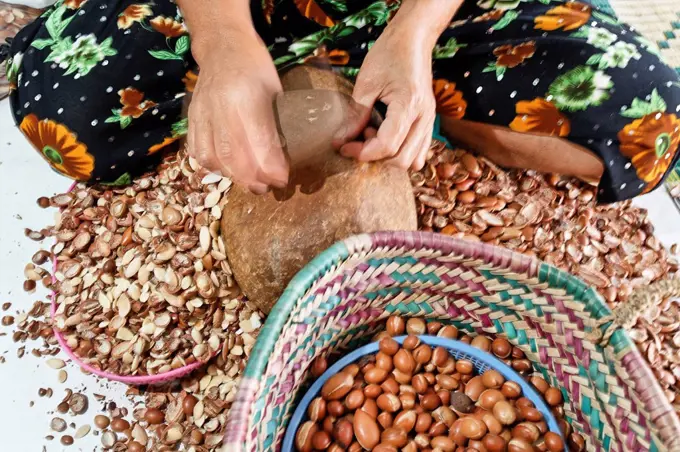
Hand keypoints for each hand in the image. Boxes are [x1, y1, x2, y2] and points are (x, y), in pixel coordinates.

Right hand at [187, 30, 287, 193]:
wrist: (223, 47)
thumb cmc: (256, 68)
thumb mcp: (275, 91)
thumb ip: (276, 125)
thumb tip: (282, 161)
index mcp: (248, 96)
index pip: (259, 141)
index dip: (271, 166)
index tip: (282, 180)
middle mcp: (221, 106)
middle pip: (233, 155)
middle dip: (252, 178)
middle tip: (266, 189)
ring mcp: (203, 112)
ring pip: (213, 157)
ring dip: (232, 177)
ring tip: (249, 183)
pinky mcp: (192, 117)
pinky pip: (196, 150)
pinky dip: (211, 166)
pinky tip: (225, 171)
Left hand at [333, 14, 436, 170]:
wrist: (413, 39)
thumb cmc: (389, 54)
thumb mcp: (366, 83)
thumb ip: (355, 115)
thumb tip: (341, 141)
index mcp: (408, 105)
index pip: (387, 145)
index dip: (362, 152)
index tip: (343, 147)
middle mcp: (424, 117)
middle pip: (401, 159)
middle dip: (375, 157)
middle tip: (357, 141)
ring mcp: (429, 121)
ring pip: (413, 160)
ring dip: (389, 157)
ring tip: (372, 137)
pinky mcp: (428, 121)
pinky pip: (420, 151)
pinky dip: (402, 153)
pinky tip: (385, 139)